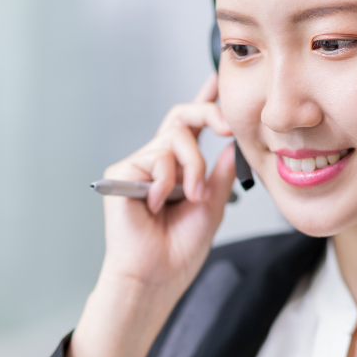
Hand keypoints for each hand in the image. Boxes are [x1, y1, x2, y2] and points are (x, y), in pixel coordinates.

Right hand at [66, 75, 238, 356]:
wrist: (156, 276)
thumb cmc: (179, 251)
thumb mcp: (213, 207)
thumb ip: (222, 174)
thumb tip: (234, 145)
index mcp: (180, 169)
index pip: (193, 128)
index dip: (205, 103)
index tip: (217, 81)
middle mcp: (158, 162)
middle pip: (181, 117)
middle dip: (208, 112)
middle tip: (227, 125)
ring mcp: (139, 166)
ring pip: (175, 138)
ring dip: (193, 167)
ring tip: (191, 197)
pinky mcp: (122, 172)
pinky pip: (156, 156)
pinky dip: (167, 179)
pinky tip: (159, 203)